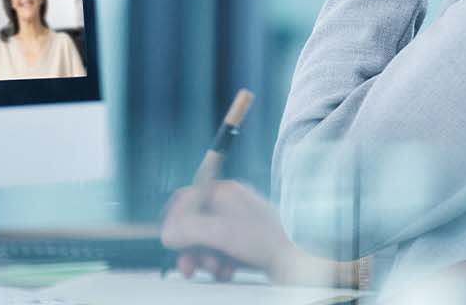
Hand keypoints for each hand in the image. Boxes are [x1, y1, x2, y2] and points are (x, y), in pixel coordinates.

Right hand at [160, 181, 291, 282]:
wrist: (300, 262)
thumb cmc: (266, 241)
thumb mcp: (220, 233)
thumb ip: (187, 230)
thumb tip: (165, 234)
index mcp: (224, 193)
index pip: (186, 199)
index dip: (175, 221)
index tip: (171, 242)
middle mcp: (231, 205)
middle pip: (194, 224)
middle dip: (190, 247)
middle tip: (188, 266)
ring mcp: (239, 225)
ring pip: (207, 242)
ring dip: (204, 259)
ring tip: (215, 269)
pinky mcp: (247, 244)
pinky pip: (221, 253)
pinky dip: (220, 265)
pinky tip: (227, 272)